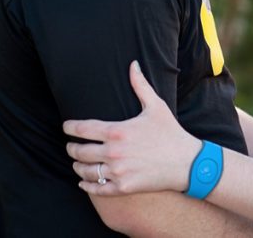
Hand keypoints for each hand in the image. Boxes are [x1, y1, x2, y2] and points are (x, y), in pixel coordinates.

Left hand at [64, 60, 201, 195]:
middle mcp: (114, 152)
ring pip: (85, 170)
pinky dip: (86, 185)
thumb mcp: (156, 106)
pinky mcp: (123, 187)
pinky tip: (83, 181)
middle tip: (69, 146)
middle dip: (71, 148)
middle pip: (79, 151)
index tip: (65, 127)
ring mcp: (118, 171)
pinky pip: (96, 188)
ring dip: (77, 166)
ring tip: (76, 163)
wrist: (186, 163)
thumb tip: (133, 64)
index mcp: (117, 131)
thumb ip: (140, 85)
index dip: (69, 128)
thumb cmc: (170, 132)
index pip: (83, 129)